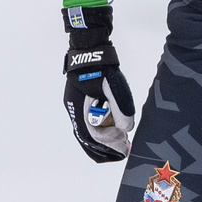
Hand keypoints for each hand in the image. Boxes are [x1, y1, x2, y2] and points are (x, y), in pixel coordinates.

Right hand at [62, 7, 134, 161]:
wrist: (89, 47)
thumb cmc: (100, 67)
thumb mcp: (113, 88)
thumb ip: (120, 109)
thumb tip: (126, 129)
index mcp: (79, 109)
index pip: (90, 138)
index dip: (106, 149)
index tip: (121, 154)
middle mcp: (75, 109)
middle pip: (87, 138)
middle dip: (104, 148)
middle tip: (122, 153)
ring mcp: (77, 104)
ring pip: (88, 129)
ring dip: (104, 138)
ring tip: (121, 142)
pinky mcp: (83, 99)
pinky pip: (90, 120)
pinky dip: (101, 128)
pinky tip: (114, 128)